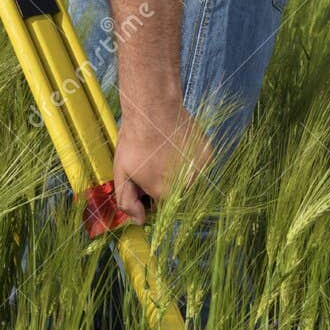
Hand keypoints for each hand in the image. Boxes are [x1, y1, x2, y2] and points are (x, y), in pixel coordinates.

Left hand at [113, 102, 212, 223]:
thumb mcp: (121, 172)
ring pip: (189, 180)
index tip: (145, 182)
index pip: (161, 208)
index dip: (151, 196)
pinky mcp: (208, 155)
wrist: (154, 109)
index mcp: (165, 195)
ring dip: (179, 173)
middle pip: (177, 195)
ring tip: (165, 153)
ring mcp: (200, 170)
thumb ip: (128, 201)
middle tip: (154, 164)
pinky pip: (199, 165)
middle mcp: (187, 187)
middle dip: (165, 184)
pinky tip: (176, 146)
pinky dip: (189, 160)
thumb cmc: (135, 140)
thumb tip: (139, 220)